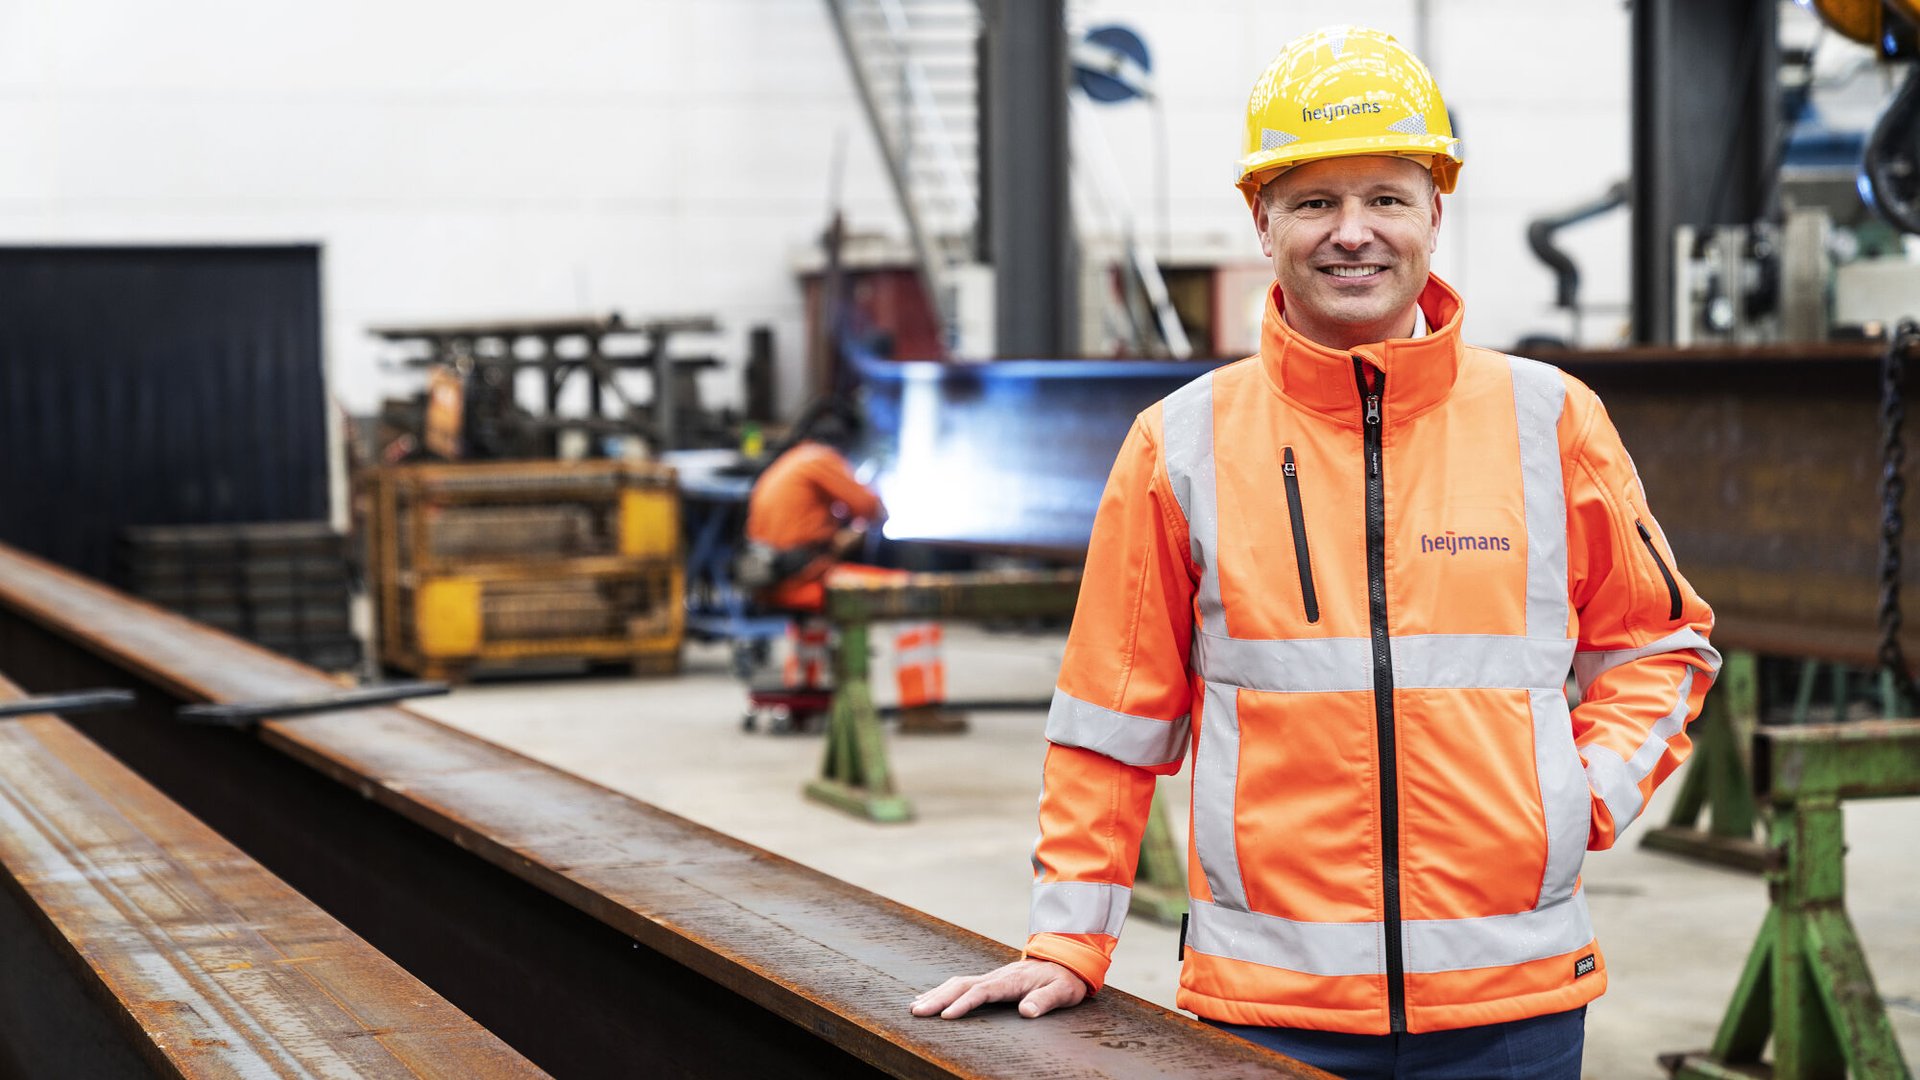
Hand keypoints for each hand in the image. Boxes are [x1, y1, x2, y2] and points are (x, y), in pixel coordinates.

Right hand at [910, 959, 1087, 1019]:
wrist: (1067, 960)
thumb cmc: (1064, 979)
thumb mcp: (1063, 991)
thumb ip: (1046, 1000)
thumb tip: (1027, 1012)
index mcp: (1011, 981)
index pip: (982, 992)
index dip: (963, 1003)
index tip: (946, 1016)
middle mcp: (997, 977)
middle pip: (961, 985)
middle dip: (938, 998)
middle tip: (917, 1013)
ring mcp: (991, 977)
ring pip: (957, 983)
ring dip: (936, 994)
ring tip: (915, 1007)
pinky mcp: (990, 981)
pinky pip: (961, 984)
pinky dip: (942, 990)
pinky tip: (929, 998)